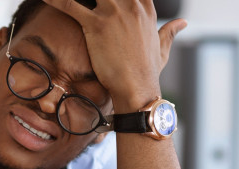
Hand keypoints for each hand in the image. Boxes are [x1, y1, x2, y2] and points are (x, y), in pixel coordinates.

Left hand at [42, 0, 186, 111]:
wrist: (138, 89)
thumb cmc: (147, 73)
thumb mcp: (162, 49)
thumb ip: (170, 32)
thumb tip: (183, 23)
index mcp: (145, 8)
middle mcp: (130, 5)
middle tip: (88, 0)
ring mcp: (114, 12)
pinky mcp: (97, 24)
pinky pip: (70, 4)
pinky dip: (55, 0)